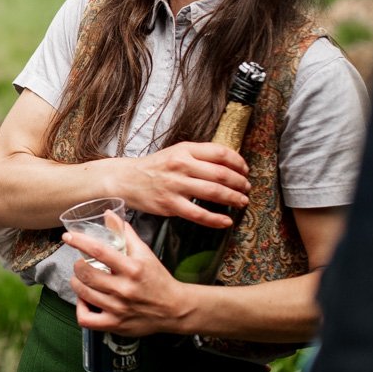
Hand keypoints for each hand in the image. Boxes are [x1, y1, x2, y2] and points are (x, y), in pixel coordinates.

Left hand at [64, 214, 192, 337]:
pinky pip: (86, 319)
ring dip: (77, 282)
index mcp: (133, 268)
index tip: (68, 236)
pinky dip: (80, 308)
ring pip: (83, 293)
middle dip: (77, 265)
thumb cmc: (157, 279)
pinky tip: (86, 300)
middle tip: (80, 263)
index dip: (79, 241)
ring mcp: (119, 309)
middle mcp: (125, 289)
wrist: (174, 309)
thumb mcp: (145, 253)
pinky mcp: (115, 324)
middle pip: (86, 273)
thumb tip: (109, 214)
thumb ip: (125, 234)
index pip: (99, 251)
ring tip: (81, 278)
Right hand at [120, 140, 248, 226]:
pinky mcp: (170, 204)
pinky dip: (216, 219)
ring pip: (213, 193)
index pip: (220, 153)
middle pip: (221, 174)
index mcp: (185, 150)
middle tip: (247, 188)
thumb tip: (229, 163)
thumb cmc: (155, 167)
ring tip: (242, 202)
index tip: (245, 170)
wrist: (126, 179)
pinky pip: (198, 214)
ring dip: (233, 199)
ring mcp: (175, 186)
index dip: (238, 162)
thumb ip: (199, 156)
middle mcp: (181, 166)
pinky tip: (226, 221)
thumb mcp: (176, 152)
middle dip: (239, 183)